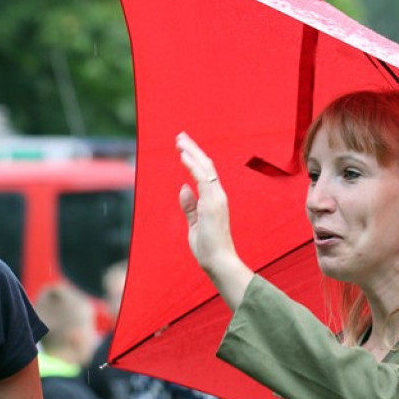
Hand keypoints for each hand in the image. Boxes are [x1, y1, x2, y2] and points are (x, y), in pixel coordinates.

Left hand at [176, 132, 253, 308]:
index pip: (205, 174)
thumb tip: (183, 188)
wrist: (219, 262)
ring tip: (179, 140)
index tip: (183, 148)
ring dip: (191, 151)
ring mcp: (217, 198)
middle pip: (206, 165)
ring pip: (205, 167)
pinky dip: (192, 164)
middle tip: (179, 136)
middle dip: (193, 149)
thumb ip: (190, 206)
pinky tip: (182, 155)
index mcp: (215, 200)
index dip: (194, 159)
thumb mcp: (195, 224)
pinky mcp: (213, 202)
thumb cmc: (208, 247)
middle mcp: (218, 195)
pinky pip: (202, 178)